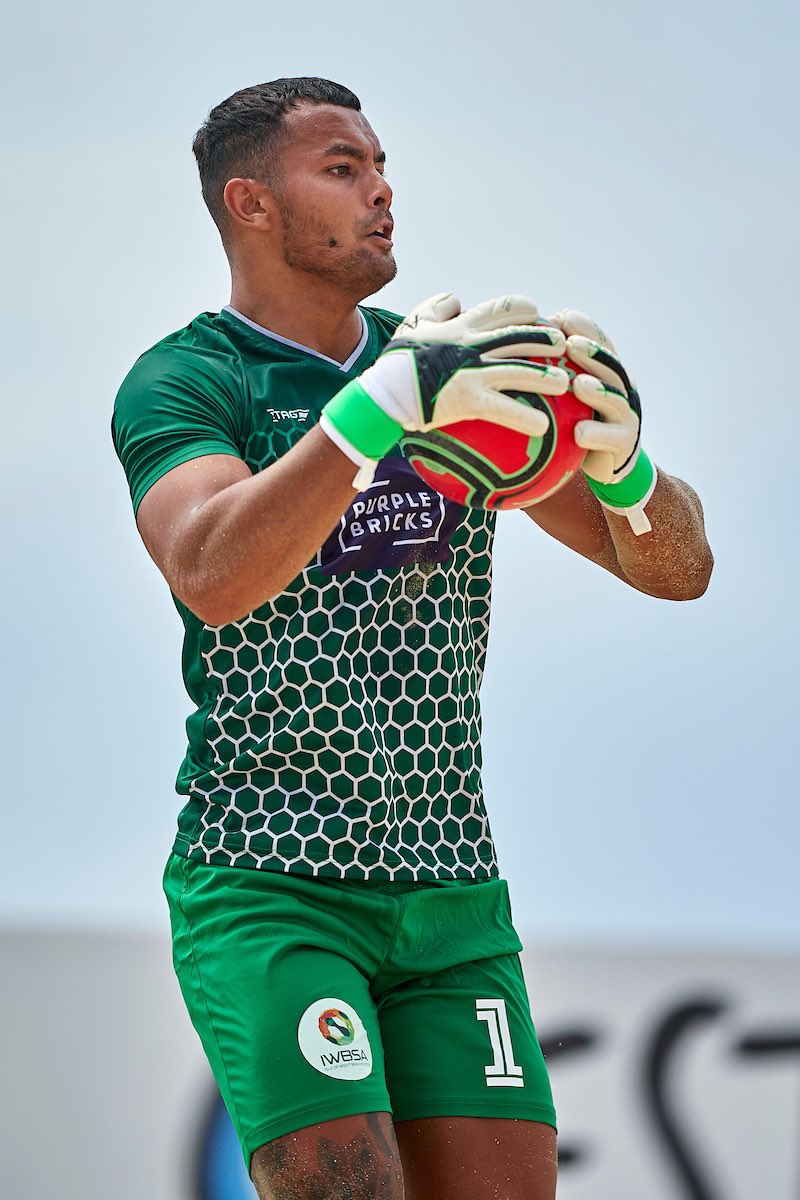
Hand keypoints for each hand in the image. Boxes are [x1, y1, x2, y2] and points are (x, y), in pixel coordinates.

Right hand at [321, 295, 570, 487]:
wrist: (383, 393)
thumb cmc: (396, 361)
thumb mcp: (412, 324)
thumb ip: (437, 307)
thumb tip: (456, 299)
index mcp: (462, 326)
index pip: (502, 308)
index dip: (525, 309)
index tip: (538, 314)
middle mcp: (472, 345)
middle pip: (520, 336)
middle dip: (547, 338)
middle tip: (564, 345)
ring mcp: (473, 372)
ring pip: (520, 370)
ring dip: (547, 376)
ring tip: (566, 383)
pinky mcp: (469, 399)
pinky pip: (504, 408)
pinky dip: (525, 417)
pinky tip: (544, 427)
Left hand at [548, 309, 640, 485]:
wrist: (601, 463)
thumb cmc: (573, 423)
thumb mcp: (561, 396)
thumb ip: (546, 372)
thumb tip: (505, 346)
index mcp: (607, 373)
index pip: (600, 344)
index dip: (584, 329)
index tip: (561, 317)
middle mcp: (622, 389)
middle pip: (612, 366)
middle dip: (594, 352)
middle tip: (570, 344)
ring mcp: (627, 415)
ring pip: (616, 399)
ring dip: (599, 390)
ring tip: (578, 384)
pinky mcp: (626, 443)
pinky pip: (612, 438)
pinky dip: (596, 434)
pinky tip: (579, 434)